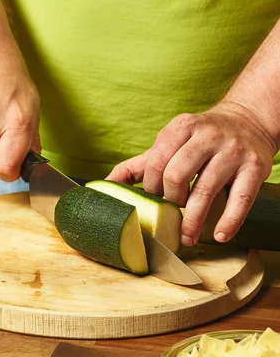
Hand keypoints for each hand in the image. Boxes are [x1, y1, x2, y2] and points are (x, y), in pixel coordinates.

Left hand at [107, 102, 276, 245]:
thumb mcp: (171, 142)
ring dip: (193, 220)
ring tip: (187, 237)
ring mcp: (232, 151)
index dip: (151, 187)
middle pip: (177, 175)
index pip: (156, 162)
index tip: (154, 201)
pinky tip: (219, 235)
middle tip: (170, 215)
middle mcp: (207, 136)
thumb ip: (139, 165)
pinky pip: (240, 199)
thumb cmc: (201, 138)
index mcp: (181, 128)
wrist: (248, 119)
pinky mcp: (254, 167)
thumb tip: (102, 184)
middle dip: (170, 201)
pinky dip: (229, 221)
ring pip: (206, 190)